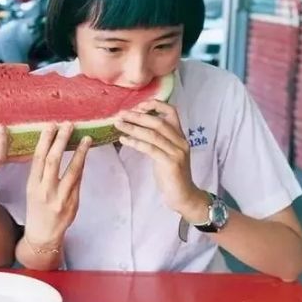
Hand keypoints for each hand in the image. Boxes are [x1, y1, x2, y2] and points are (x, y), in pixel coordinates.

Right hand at [24, 123, 90, 248]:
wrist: (42, 235)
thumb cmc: (37, 208)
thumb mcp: (32, 189)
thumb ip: (41, 171)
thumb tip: (52, 146)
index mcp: (32, 185)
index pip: (38, 158)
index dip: (45, 140)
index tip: (51, 125)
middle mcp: (45, 191)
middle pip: (53, 161)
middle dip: (61, 141)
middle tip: (68, 125)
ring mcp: (60, 198)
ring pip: (71, 171)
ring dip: (79, 152)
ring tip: (86, 138)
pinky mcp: (72, 204)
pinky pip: (79, 181)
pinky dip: (82, 166)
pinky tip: (85, 154)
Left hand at [115, 100, 206, 220]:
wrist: (184, 196)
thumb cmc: (171, 175)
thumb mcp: (166, 153)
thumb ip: (157, 140)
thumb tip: (137, 127)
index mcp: (180, 136)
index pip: (172, 112)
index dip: (155, 105)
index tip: (137, 106)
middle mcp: (180, 141)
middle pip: (158, 121)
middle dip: (137, 116)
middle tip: (121, 114)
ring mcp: (177, 152)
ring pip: (152, 134)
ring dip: (133, 128)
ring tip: (118, 124)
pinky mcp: (170, 163)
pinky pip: (150, 148)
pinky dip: (135, 142)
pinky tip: (123, 140)